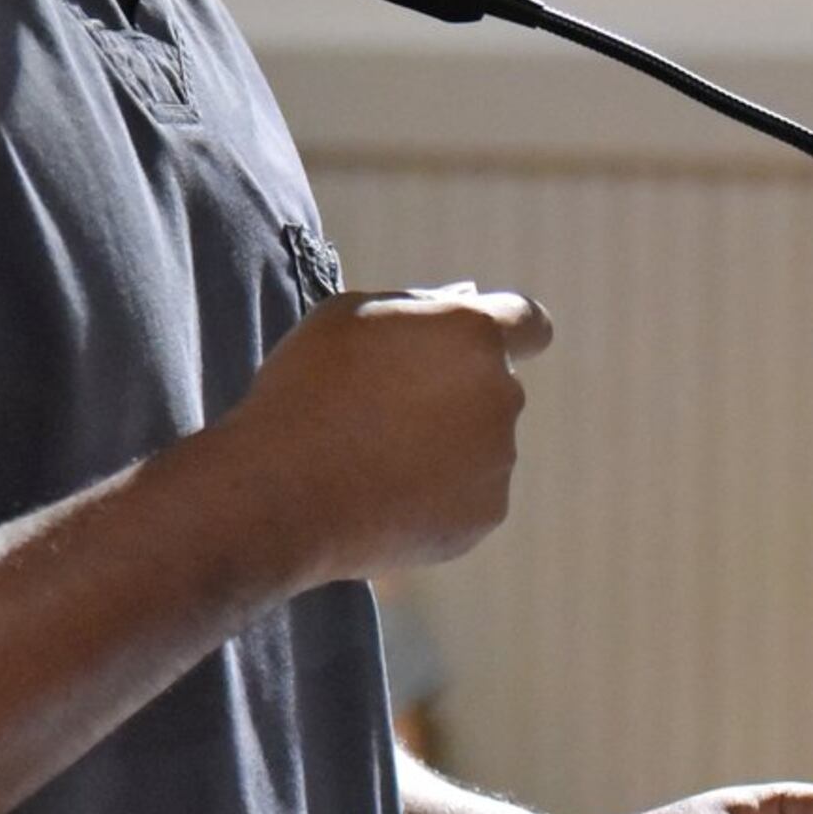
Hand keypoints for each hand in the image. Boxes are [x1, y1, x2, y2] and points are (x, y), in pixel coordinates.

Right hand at [209, 283, 552, 584]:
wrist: (282, 494)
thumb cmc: (306, 390)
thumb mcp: (347, 315)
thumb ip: (419, 303)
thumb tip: (466, 298)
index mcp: (472, 335)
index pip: (530, 323)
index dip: (509, 333)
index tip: (472, 351)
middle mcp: (502, 396)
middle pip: (493, 387)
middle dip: (453, 393)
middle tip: (383, 410)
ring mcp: (497, 461)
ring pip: (481, 444)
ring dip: (444, 445)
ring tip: (372, 457)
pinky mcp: (484, 516)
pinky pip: (468, 495)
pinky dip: (437, 495)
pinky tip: (381, 495)